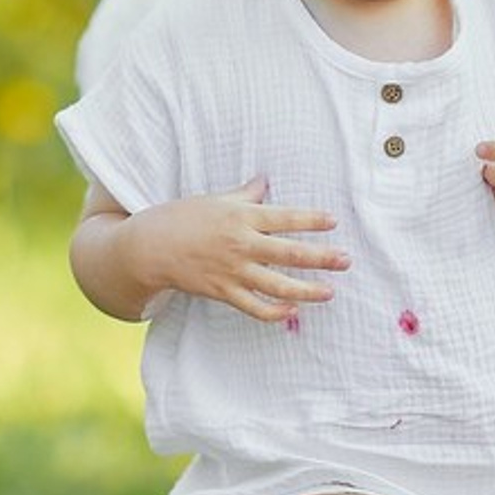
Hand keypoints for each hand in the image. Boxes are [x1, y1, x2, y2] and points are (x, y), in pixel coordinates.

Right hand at [143, 176, 349, 321]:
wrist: (149, 247)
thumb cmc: (182, 218)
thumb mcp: (215, 200)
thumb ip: (245, 195)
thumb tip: (265, 181)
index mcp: (241, 218)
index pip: (285, 218)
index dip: (312, 220)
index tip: (334, 222)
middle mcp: (241, 245)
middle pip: (290, 253)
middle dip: (321, 258)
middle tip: (345, 260)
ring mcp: (233, 271)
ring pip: (277, 285)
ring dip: (307, 290)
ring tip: (329, 293)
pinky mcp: (223, 292)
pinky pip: (254, 307)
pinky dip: (274, 313)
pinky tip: (291, 312)